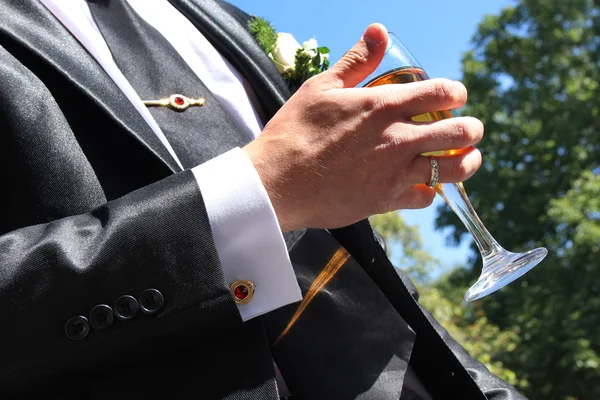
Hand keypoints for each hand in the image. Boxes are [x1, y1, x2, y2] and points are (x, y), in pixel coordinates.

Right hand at [244, 24, 482, 231]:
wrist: (277, 182)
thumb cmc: (295, 131)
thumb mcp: (322, 86)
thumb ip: (358, 60)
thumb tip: (379, 30)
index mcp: (384, 105)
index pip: (442, 92)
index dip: (456, 92)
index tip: (455, 96)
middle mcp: (398, 138)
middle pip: (461, 132)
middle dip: (472, 128)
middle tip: (469, 129)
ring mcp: (395, 172)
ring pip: (454, 169)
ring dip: (466, 162)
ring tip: (464, 159)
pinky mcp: (387, 201)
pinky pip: (425, 198)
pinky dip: (428, 191)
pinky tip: (420, 185)